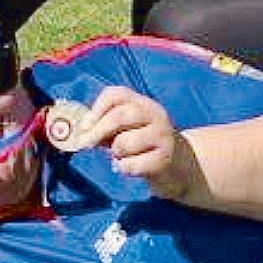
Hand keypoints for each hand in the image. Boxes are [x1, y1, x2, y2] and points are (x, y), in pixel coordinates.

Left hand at [79, 88, 208, 202]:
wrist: (179, 165)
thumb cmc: (143, 145)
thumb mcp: (127, 129)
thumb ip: (107, 126)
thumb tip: (82, 131)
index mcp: (143, 103)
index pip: (116, 94)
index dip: (96, 108)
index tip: (84, 126)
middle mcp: (155, 115)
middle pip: (120, 115)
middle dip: (98, 131)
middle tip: (86, 144)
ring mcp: (163, 136)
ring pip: (124, 143)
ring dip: (115, 153)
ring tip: (121, 155)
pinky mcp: (165, 159)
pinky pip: (131, 165)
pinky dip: (123, 168)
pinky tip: (130, 167)